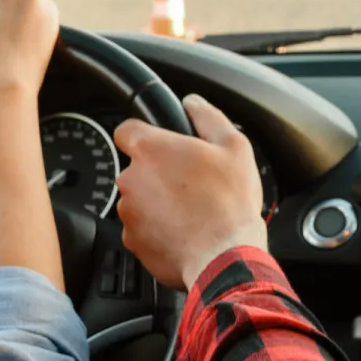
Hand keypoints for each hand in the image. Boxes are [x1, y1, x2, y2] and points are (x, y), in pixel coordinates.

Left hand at [114, 95, 268, 289]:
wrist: (224, 257)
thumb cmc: (229, 204)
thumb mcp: (234, 147)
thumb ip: (207, 117)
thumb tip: (193, 103)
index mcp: (150, 149)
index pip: (126, 129)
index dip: (145, 135)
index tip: (162, 146)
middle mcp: (131, 179)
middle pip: (136, 168)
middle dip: (158, 174)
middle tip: (190, 183)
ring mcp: (129, 213)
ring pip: (139, 200)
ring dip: (158, 202)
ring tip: (191, 210)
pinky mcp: (132, 241)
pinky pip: (142, 228)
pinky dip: (158, 229)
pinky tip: (184, 230)